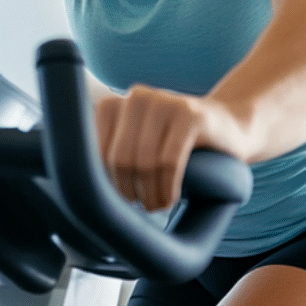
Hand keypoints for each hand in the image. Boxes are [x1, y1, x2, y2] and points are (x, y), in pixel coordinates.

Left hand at [93, 85, 247, 211]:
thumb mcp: (137, 146)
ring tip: (158, 206)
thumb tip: (75, 196)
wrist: (229, 127)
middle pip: (118, 159)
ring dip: (150, 195)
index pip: (92, 154)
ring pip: (143, 162)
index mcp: (112, 105)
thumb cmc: (175, 146)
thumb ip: (110, 159)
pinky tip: (170, 198)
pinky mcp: (190, 114)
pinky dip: (167, 187)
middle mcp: (135, 97)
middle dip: (128, 192)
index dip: (104, 184)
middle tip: (143, 208)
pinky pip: (169, 161)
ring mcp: (163, 102)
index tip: (118, 202)